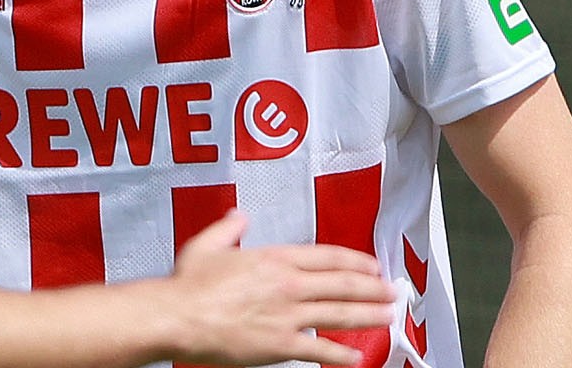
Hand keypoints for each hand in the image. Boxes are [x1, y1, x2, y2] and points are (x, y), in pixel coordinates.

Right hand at [161, 210, 395, 366]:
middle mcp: (288, 284)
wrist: (179, 315)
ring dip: (368, 315)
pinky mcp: (280, 344)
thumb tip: (240, 217)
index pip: (327, 257)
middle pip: (342, 284)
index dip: (355, 261)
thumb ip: (230, 228)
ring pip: (339, 313)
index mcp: (275, 258)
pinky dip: (341, 353)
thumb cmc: (190, 284)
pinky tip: (357, 356)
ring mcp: (287, 315)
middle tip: (392, 291)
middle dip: (372, 288)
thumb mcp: (209, 244)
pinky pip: (319, 349)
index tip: (371, 265)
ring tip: (387, 316)